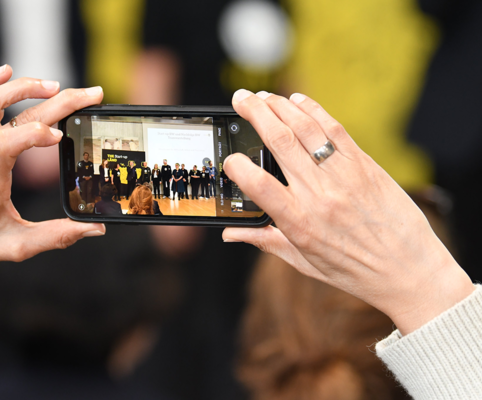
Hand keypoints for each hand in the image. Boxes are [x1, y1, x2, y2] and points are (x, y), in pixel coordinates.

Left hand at [0, 65, 105, 301]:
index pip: (6, 145)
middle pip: (14, 116)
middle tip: (90, 95)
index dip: (34, 134)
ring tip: (54, 86)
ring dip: (23, 87)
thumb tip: (93, 229)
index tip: (61, 137)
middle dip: (57, 101)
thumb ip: (56, 237)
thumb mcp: (16, 247)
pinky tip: (7, 72)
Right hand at [222, 90, 473, 334]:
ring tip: (263, 97)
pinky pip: (335, 130)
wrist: (409, 270)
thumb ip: (265, 240)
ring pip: (306, 129)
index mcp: (300, 223)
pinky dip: (314, 111)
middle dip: (255, 114)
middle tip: (239, 99)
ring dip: (280, 106)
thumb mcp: (303, 261)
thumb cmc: (354, 270)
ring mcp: (344, 176)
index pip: (258, 185)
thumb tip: (231, 233)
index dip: (237, 166)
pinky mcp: (364, 165)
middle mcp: (320, 195)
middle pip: (280, 142)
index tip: (230, 160)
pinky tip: (298, 101)